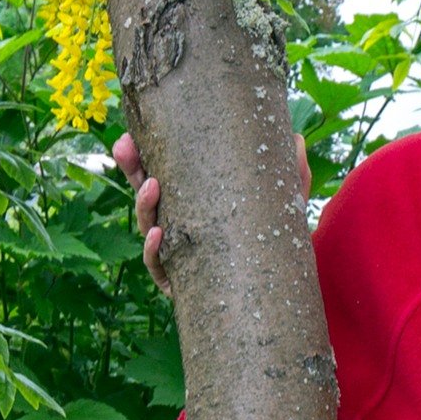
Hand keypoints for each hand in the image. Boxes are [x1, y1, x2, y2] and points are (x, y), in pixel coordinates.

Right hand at [112, 131, 311, 296]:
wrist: (282, 286)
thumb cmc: (276, 236)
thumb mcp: (285, 202)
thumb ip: (292, 173)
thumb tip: (296, 138)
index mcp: (196, 200)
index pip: (164, 173)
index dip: (144, 155)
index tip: (131, 133)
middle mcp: (181, 223)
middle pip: (147, 195)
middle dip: (132, 169)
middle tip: (124, 146)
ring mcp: (178, 252)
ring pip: (149, 227)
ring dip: (144, 206)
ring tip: (151, 185)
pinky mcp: (182, 281)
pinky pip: (160, 266)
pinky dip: (154, 251)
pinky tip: (158, 234)